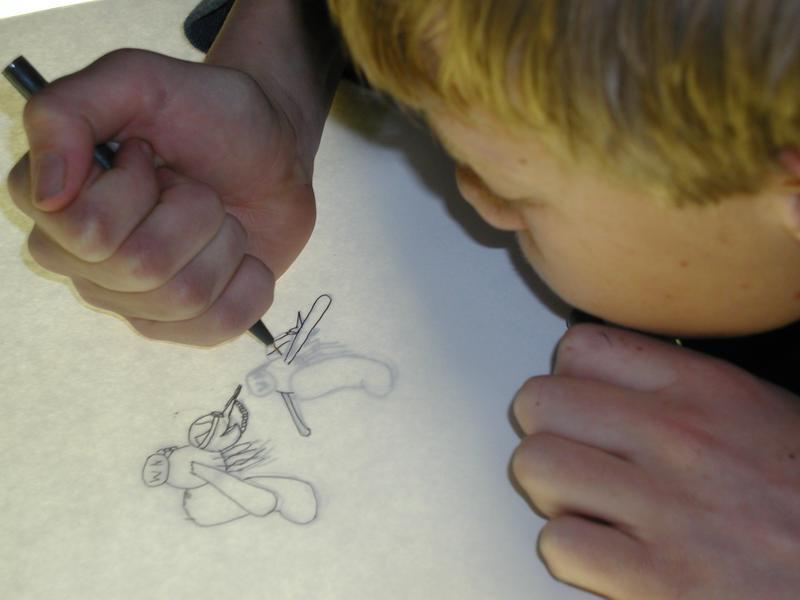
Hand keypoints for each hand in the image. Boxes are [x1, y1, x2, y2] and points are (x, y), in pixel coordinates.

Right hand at [6, 49, 314, 344]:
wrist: (273, 148)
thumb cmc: (206, 113)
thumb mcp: (136, 80)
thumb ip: (67, 111)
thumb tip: (46, 196)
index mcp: (53, 203)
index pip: (87, 230)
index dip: (136, 189)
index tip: (149, 155)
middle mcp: (81, 260)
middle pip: (142, 267)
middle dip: (192, 212)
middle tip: (193, 185)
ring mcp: (132, 299)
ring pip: (186, 296)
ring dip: (224, 242)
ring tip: (218, 216)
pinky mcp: (182, 324)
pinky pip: (221, 326)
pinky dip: (250, 283)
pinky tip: (242, 255)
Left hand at [512, 323, 799, 598]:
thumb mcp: (760, 411)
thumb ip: (677, 390)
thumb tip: (603, 383)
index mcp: (706, 390)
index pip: (579, 349)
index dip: (571, 380)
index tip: (586, 407)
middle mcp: (681, 439)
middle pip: (540, 403)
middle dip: (549, 432)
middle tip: (579, 458)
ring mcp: (669, 510)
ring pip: (538, 467)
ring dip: (553, 491)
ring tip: (589, 505)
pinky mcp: (662, 582)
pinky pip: (560, 544)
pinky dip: (573, 553)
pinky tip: (609, 555)